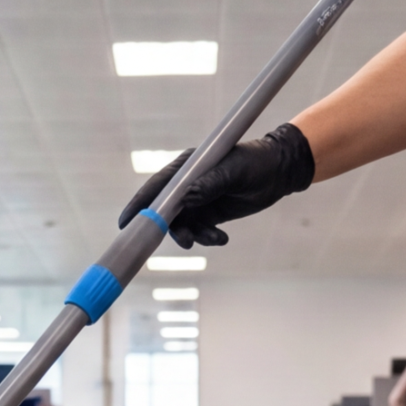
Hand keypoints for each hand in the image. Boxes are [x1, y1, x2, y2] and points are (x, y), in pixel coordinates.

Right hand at [118, 123, 314, 248]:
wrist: (279, 172)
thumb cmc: (256, 163)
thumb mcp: (234, 171)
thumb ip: (210, 184)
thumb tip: (186, 198)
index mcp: (188, 166)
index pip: (158, 186)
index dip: (141, 203)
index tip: (126, 222)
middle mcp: (188, 184)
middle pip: (166, 210)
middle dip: (171, 228)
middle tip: (184, 241)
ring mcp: (198, 199)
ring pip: (184, 225)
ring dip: (194, 236)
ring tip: (214, 238)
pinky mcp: (211, 213)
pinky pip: (200, 231)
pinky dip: (207, 238)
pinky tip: (222, 238)